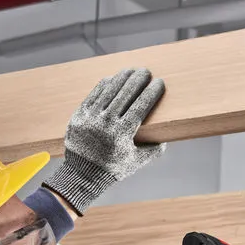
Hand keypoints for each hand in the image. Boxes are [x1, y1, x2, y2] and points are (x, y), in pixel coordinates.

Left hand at [44, 68, 165, 214]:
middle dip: (138, 79)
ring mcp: (91, 117)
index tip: (159, 82)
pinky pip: (93, 95)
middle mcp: (106, 123)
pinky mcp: (79, 115)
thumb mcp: (135, 162)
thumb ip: (153, 151)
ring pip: (109, 90)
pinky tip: (112, 78)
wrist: (81, 175)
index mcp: (122, 134)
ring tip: (131, 70)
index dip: (151, 92)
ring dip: (121, 77)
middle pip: (126, 93)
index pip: (141, 106)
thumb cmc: (112, 169)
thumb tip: (166, 140)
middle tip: (146, 71)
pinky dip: (104, 85)